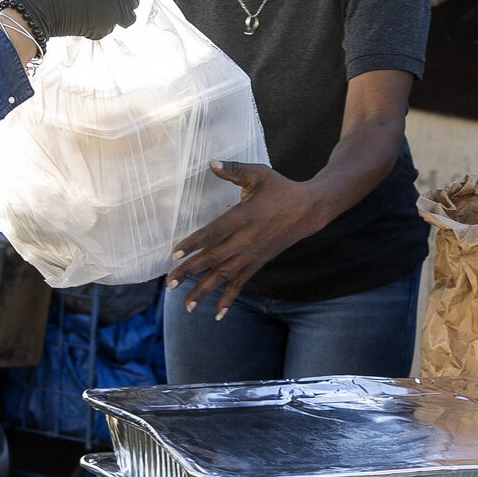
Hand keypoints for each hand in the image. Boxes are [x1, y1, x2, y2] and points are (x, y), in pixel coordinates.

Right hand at [4, 0, 143, 42]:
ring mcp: (112, 19)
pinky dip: (101, 23)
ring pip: (125, 19)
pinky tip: (86, 16)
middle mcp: (120, 2)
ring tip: (97, 6)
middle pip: (133, 3)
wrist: (41, 6)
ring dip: (116, 13)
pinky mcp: (101, 32)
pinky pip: (109, 28)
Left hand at [167, 162, 316, 316]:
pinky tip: (217, 314)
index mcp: (243, 217)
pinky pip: (241, 284)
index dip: (193, 243)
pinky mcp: (258, 263)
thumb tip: (211, 162)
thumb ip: (234, 169)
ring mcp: (252, 255)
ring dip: (204, 291)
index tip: (174, 253)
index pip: (213, 232)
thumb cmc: (280, 189)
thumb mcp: (258, 173)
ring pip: (224, 276)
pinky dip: (229, 299)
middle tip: (169, 284)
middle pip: (213, 259)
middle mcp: (245, 240)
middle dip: (190, 272)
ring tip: (185, 306)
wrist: (308, 210)